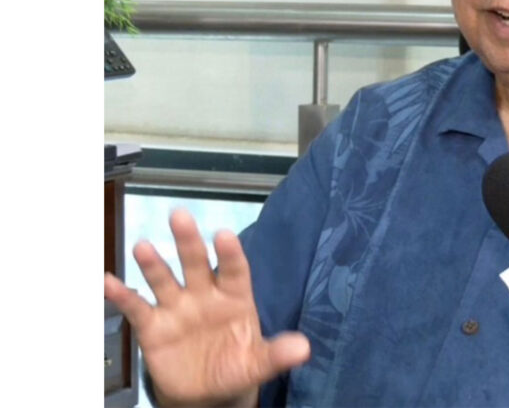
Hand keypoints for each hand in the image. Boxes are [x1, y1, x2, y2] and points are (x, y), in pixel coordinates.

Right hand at [104, 208, 309, 406]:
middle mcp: (204, 295)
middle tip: (179, 215)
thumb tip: (303, 348)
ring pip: (165, 279)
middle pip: (197, 263)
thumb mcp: (258, 362)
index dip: (230, 253)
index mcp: (235, 297)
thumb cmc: (236, 365)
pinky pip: (136, 308)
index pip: (235, 270)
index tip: (224, 235)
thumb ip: (277, 354)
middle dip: (188, 241)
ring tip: (143, 246)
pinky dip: (121, 295)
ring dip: (154, 264)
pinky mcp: (153, 327)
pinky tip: (107, 280)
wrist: (206, 392)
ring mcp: (177, 308)